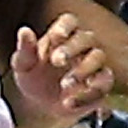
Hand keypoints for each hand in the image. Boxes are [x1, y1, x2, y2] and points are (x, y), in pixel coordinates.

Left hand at [7, 0, 123, 127]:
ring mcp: (94, 65)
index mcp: (62, 36)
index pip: (69, 22)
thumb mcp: (24, 66)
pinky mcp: (102, 85)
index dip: (65, 26)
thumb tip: (24, 31)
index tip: (56, 36)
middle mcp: (82, 46)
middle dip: (72, 48)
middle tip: (56, 61)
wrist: (44, 106)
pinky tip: (69, 103)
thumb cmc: (34, 78)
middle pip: (86, 37)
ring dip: (83, 69)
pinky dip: (87, 94)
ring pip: (98, 57)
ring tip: (64, 85)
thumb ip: (25, 50)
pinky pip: (103, 84)